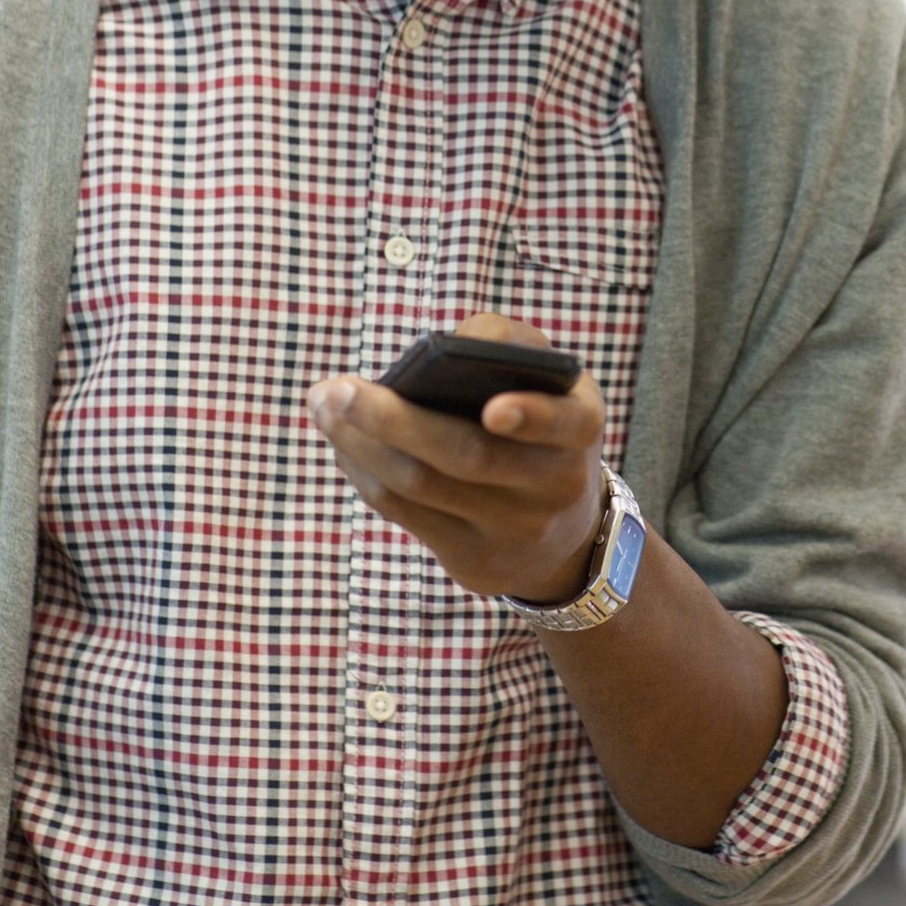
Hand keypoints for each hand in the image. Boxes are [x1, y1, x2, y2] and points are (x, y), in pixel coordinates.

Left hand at [308, 313, 607, 602]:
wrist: (564, 533)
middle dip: (394, 420)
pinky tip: (341, 440)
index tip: (493, 409)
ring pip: (421, 486)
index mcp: (582, 428)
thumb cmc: (541, 427)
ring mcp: (513, 531)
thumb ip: (507, 345)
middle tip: (337, 389)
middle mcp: (556, 485)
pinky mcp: (472, 560)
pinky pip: (404, 513)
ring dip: (360, 443)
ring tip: (323, 404)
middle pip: (468, 457)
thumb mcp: (551, 383)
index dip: (532, 418)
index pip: (563, 423)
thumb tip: (443, 347)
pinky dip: (364, 471)